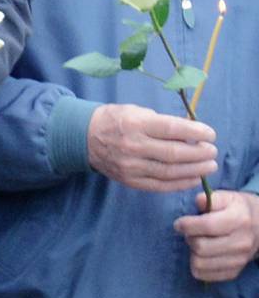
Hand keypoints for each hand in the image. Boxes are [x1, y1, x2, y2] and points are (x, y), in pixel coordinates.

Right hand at [88, 104, 217, 193]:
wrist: (85, 137)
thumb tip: (193, 133)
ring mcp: (131, 166)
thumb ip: (164, 122)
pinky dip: (179, 184)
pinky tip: (194, 179)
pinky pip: (159, 185)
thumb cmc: (117, 120)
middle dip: (199, 154)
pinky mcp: (129, 180)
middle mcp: (133, 146)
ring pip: (169, 172)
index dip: (195, 133)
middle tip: (213, 152)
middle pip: (173, 153)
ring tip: (209, 166)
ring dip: (194, 170)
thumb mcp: (138, 112)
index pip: (172, 129)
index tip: (211, 135)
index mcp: (136, 124)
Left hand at [175, 190, 258, 282]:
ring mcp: (239, 260)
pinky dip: (197, 266)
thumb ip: (211, 199)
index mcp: (239, 219)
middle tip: (191, 233)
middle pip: (200, 246)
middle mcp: (241, 242)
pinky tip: (202, 255)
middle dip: (189, 238)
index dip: (187, 225)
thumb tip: (198, 201)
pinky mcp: (233, 272)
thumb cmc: (238, 210)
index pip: (207, 226)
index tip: (179, 224)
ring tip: (198, 243)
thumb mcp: (228, 197)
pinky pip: (203, 275)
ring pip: (199, 264)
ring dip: (192, 253)